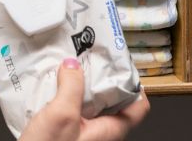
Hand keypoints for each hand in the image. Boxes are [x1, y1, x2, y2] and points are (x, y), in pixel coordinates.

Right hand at [19, 59, 148, 140]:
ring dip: (80, 87)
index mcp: (111, 130)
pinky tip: (53, 89)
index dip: (133, 83)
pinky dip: (67, 98)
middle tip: (88, 59)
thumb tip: (73, 64)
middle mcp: (102, 134)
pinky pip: (75, 113)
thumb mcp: (61, 115)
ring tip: (68, 69)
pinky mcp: (69, 136)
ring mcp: (86, 136)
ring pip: (92, 106)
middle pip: (113, 101)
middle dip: (101, 79)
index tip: (120, 64)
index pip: (139, 106)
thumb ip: (71, 87)